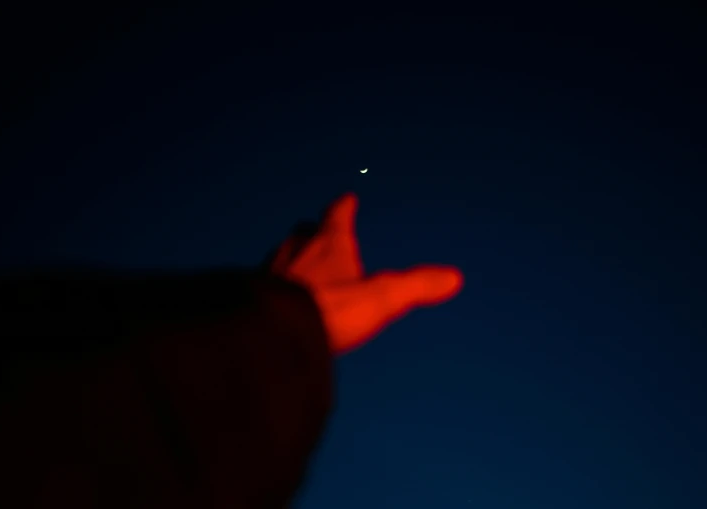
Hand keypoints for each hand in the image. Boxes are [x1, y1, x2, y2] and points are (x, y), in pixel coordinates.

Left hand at [268, 193, 463, 354]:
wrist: (270, 335)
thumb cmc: (328, 310)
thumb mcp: (382, 299)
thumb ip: (416, 286)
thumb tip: (454, 277)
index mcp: (328, 245)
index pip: (336, 217)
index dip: (343, 209)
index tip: (346, 199)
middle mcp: (296, 252)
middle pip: (304, 234)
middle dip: (314, 234)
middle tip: (320, 234)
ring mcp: (271, 273)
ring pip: (282, 257)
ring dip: (293, 259)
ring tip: (301, 267)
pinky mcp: (252, 297)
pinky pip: (265, 284)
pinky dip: (275, 286)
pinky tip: (279, 300)